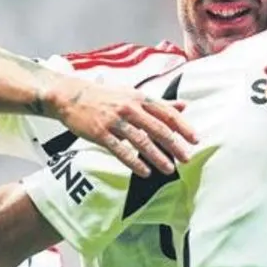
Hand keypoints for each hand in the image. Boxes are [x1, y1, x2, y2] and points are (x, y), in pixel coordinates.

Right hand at [50, 78, 198, 176]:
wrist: (71, 96)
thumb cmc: (105, 96)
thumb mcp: (133, 94)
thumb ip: (159, 103)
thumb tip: (184, 106)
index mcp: (140, 98)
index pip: (167, 112)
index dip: (183, 126)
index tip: (195, 140)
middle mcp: (130, 108)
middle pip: (158, 128)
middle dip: (175, 145)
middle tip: (187, 158)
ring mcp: (115, 121)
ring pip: (141, 141)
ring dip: (157, 156)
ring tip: (168, 169)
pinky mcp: (100, 133)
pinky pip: (121, 150)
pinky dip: (134, 162)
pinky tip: (144, 172)